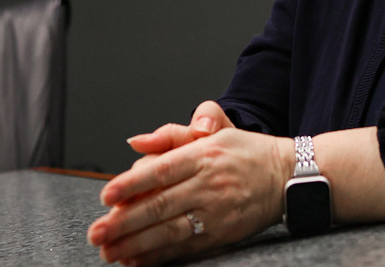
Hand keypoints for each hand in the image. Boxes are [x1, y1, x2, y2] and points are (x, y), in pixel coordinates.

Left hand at [87, 106, 293, 265]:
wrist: (288, 176)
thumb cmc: (246, 152)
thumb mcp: (216, 130)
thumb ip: (173, 134)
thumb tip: (136, 143)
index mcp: (204, 153)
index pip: (161, 169)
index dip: (132, 183)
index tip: (106, 195)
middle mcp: (209, 182)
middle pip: (160, 204)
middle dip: (124, 222)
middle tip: (97, 232)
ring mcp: (216, 211)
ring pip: (169, 230)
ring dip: (135, 244)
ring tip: (109, 251)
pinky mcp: (222, 233)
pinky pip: (184, 247)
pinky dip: (159, 256)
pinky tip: (137, 260)